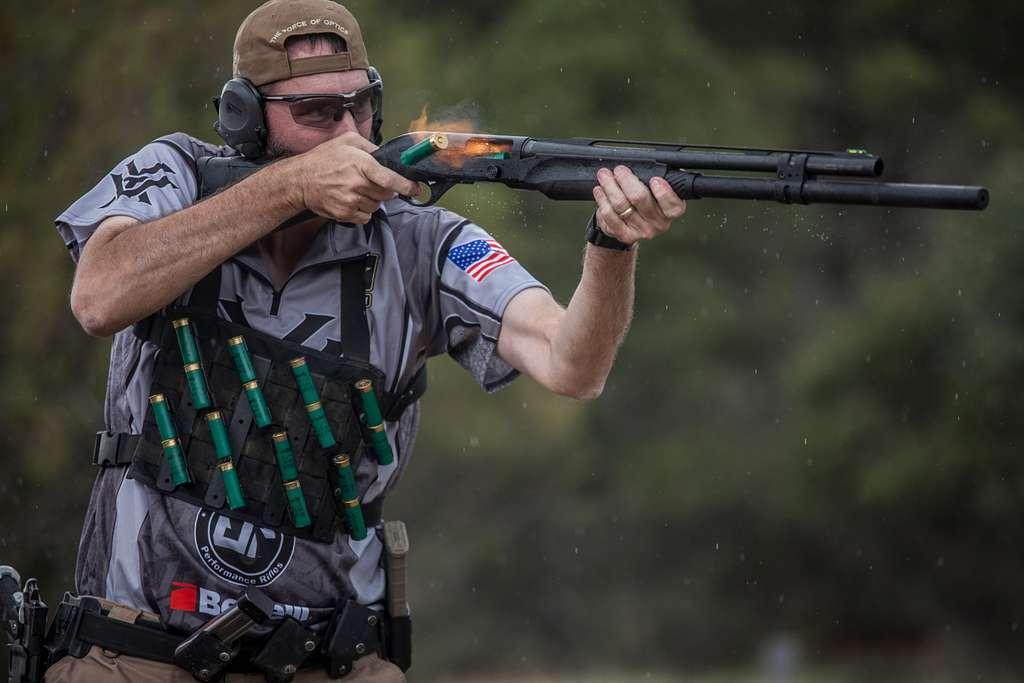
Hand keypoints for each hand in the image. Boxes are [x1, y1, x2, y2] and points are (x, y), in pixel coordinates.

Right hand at [290, 132, 420, 224]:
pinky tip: (352, 200)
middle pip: (387, 194)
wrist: (300, 180)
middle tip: (371, 182)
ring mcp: (351, 201)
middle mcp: (357, 184)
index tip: (416, 189)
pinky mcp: (345, 214)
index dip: (406, 186)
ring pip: (377, 206)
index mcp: (361, 164)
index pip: (391, 179)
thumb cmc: (323, 159)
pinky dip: (363, 211)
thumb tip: (387, 155)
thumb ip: (370, 146)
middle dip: (385, 190)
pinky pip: (366, 217)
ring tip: (357, 190)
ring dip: (373, 200)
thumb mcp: (347, 141)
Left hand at [592, 166, 685, 245]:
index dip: (664, 192)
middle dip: (626, 179)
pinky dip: (602, 200)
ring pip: (621, 205)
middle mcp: (659, 224)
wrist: (632, 225)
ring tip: (604, 175)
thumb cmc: (646, 200)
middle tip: (619, 169)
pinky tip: (599, 190)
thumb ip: (656, 178)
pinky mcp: (625, 235)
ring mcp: (642, 232)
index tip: (654, 179)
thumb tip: (645, 163)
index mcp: (671, 211)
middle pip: (639, 198)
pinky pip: (609, 215)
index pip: (672, 205)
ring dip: (609, 186)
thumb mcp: (657, 189)